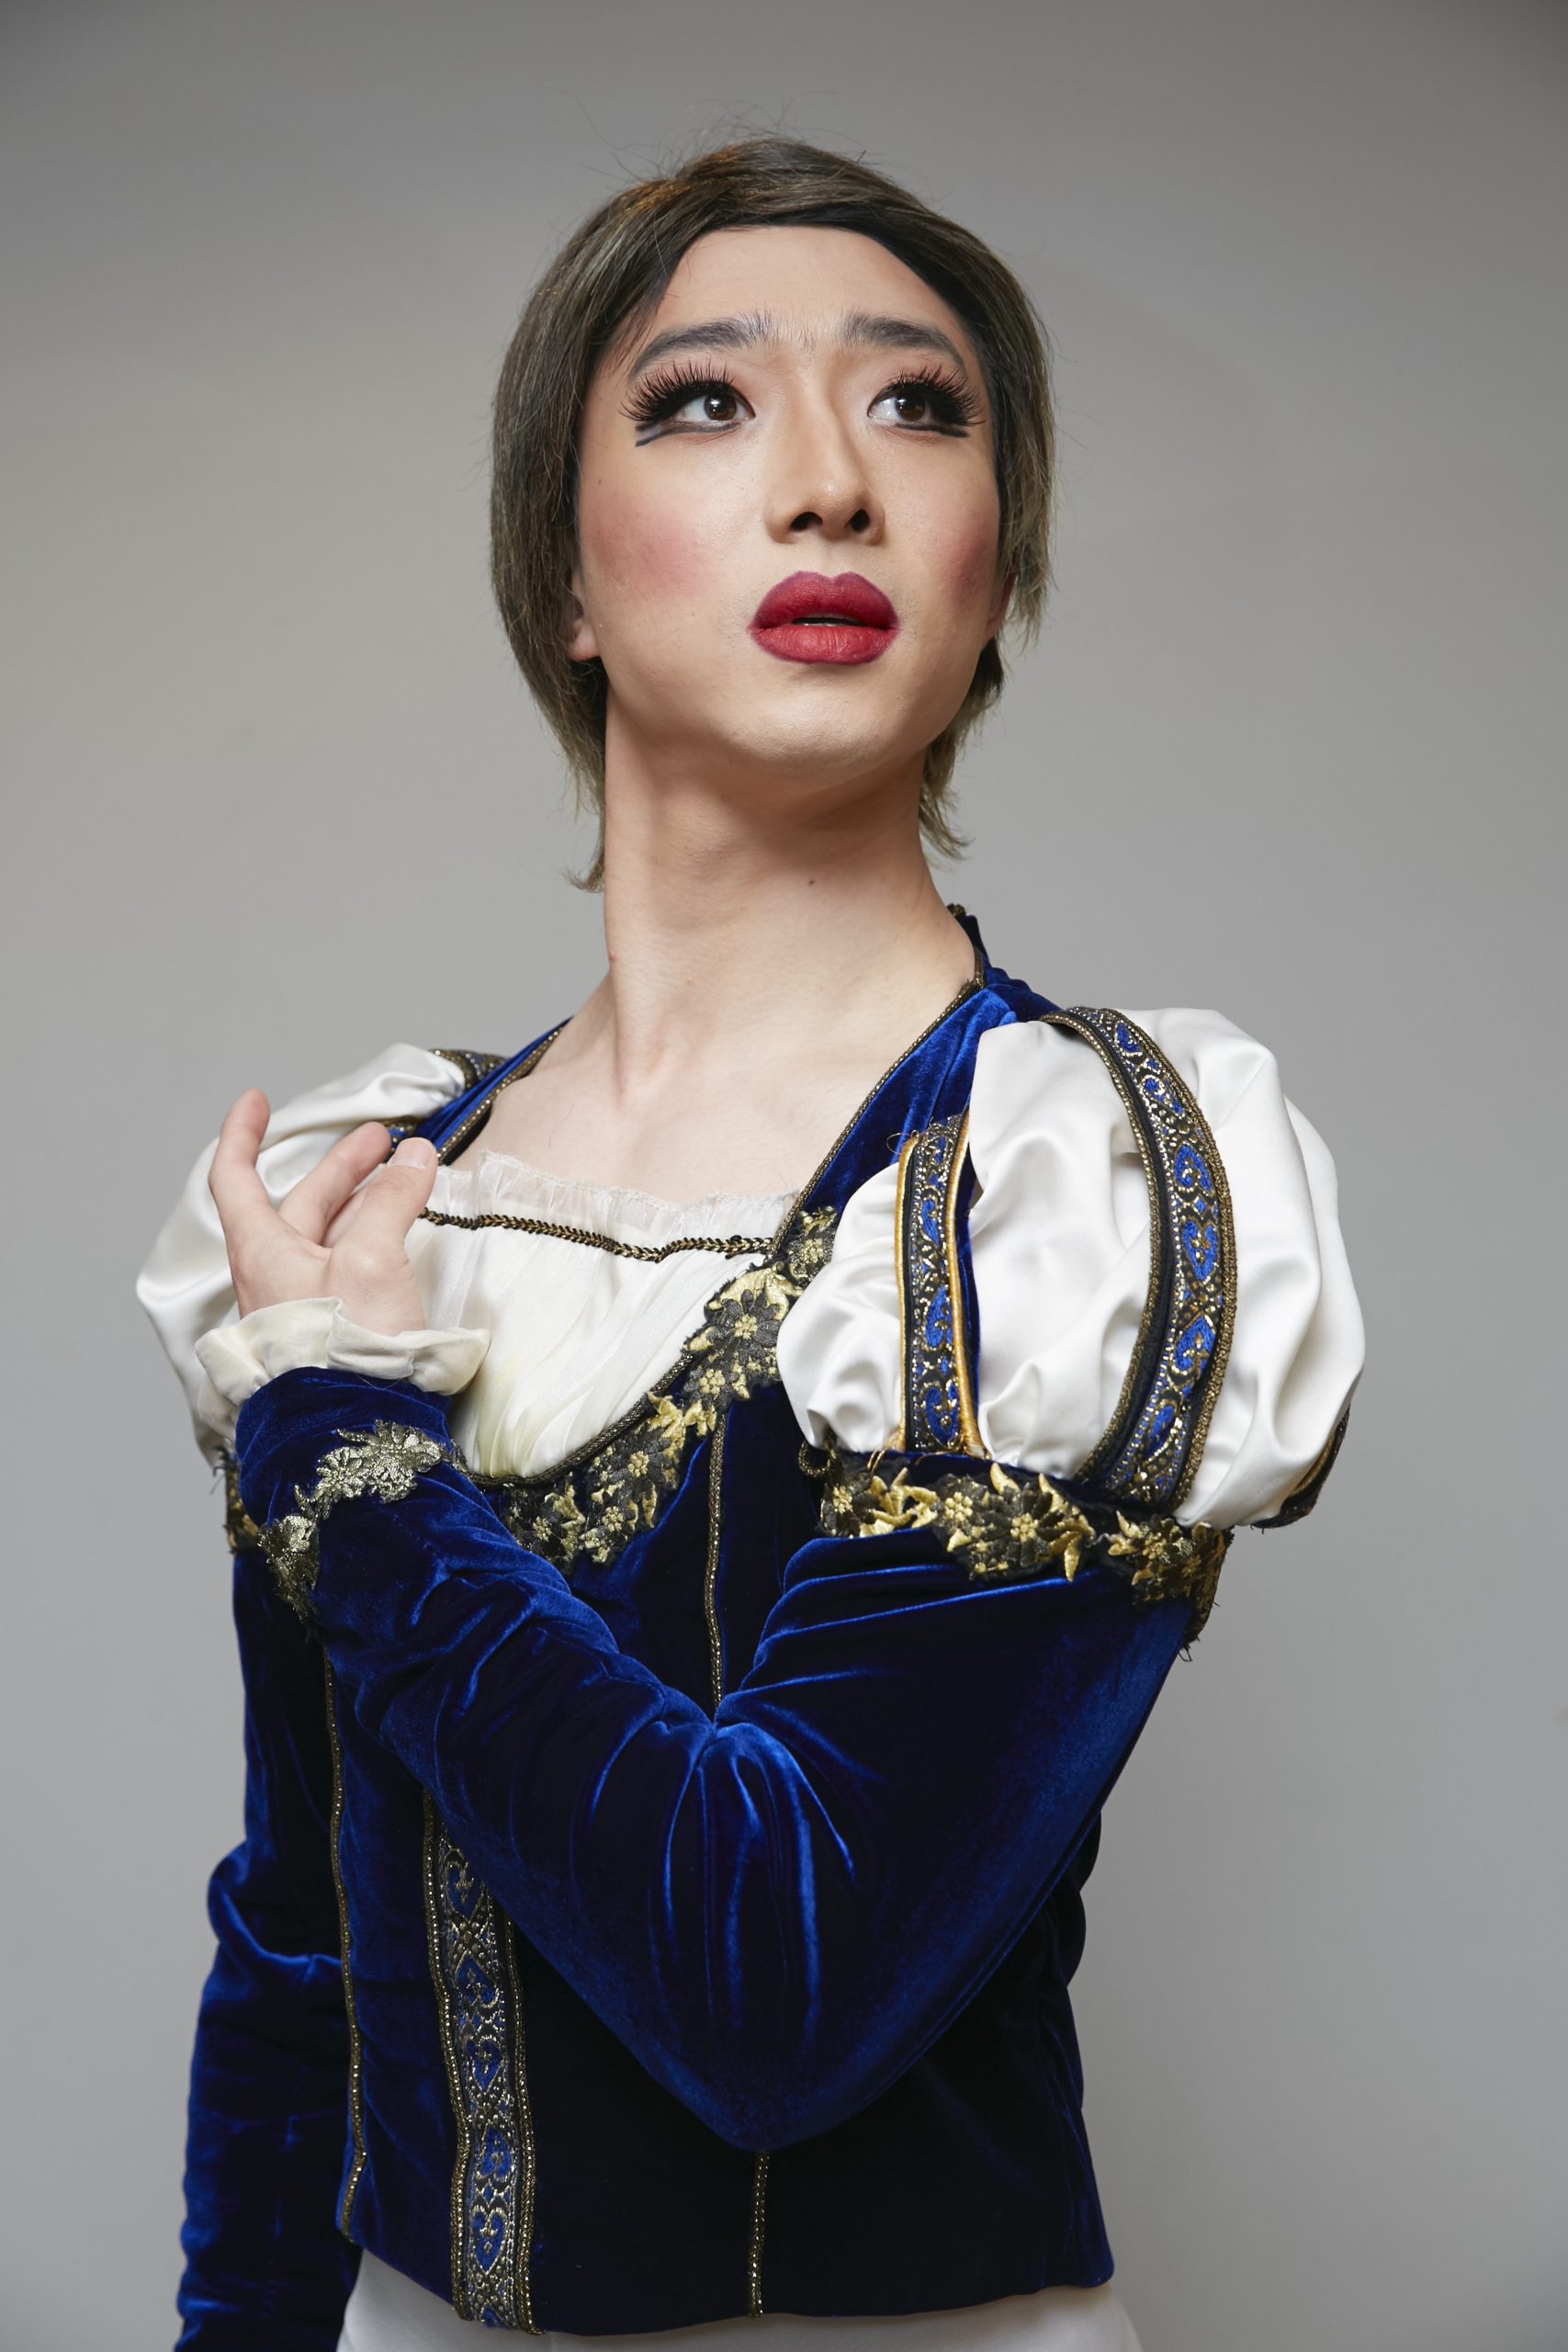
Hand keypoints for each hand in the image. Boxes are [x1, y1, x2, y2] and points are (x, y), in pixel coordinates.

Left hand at [208, 1088, 437, 1335]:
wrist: (350, 1427)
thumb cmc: (344, 1345)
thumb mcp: (372, 1257)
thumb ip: (393, 1200)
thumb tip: (414, 1157)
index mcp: (263, 1249)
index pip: (234, 1177)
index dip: (242, 1135)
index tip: (256, 1101)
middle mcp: (273, 1273)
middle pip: (302, 1203)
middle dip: (343, 1166)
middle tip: (381, 1141)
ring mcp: (302, 1302)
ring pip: (329, 1234)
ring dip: (365, 1200)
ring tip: (405, 1178)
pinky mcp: (331, 1328)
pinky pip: (346, 1266)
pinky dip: (371, 1237)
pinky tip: (399, 1233)